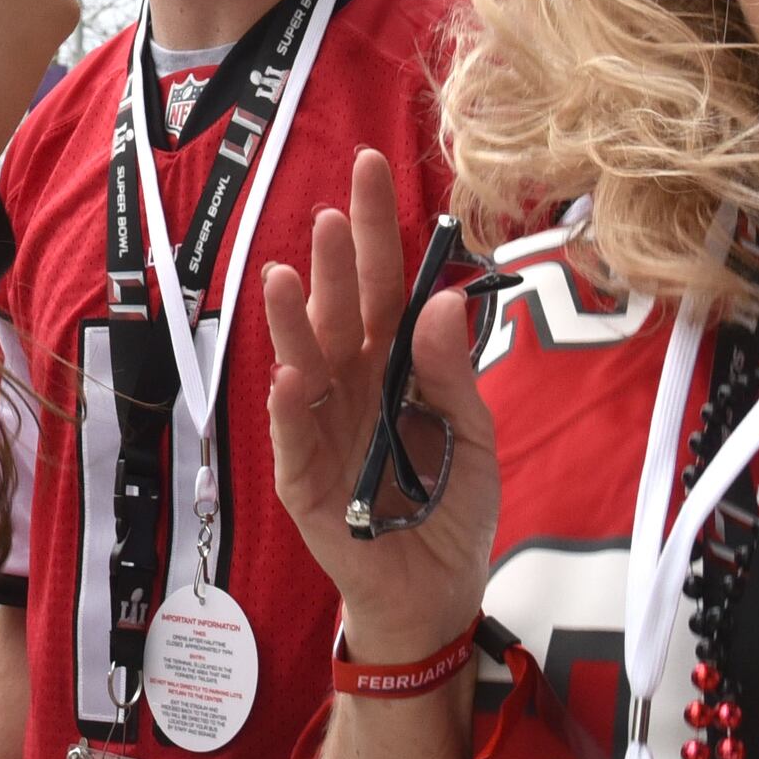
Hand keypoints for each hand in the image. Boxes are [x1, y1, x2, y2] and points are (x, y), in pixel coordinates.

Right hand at [262, 148, 499, 663]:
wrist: (434, 591)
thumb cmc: (448, 507)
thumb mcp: (471, 434)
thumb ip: (453, 372)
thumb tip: (442, 300)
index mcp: (392, 363)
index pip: (382, 283)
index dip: (376, 229)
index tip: (373, 168)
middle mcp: (349, 383)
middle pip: (339, 309)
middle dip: (333, 261)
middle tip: (332, 211)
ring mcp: (320, 426)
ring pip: (304, 360)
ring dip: (294, 319)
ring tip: (287, 273)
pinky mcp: (304, 477)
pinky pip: (294, 435)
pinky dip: (290, 404)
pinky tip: (290, 371)